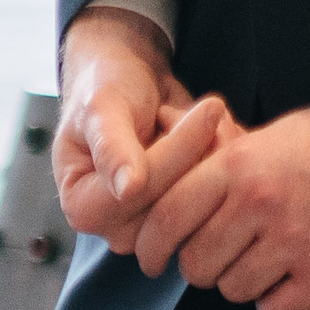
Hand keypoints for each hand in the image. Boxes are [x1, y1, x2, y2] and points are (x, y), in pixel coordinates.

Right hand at [52, 6, 219, 249]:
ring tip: (210, 117)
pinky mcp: (181, 219)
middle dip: (199, 151)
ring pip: (203, 204)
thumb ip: (112, 147)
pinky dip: (226, 161)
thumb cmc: (108, 87)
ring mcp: (151, 228)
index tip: (210, 108)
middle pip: (174, 204)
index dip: (176, 150)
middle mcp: (114, 228)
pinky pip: (219, 201)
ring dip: (216, 154)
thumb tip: (127, 189)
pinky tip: (219, 132)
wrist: (130, 80)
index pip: (139, 192)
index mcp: (82, 207)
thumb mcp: (103, 106)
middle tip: (210, 109)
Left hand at [133, 74, 309, 309]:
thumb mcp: (274, 131)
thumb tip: (179, 175)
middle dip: (201, 263)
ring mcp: (295, 243)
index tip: (151, 256)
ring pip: (233, 290)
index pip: (167, 217)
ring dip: (240, 281)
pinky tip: (290, 278)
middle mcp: (260, 205)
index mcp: (240, 164)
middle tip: (216, 254)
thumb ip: (226, 160)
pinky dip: (277, 301)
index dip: (152, 243)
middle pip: (197, 263)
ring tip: (261, 258)